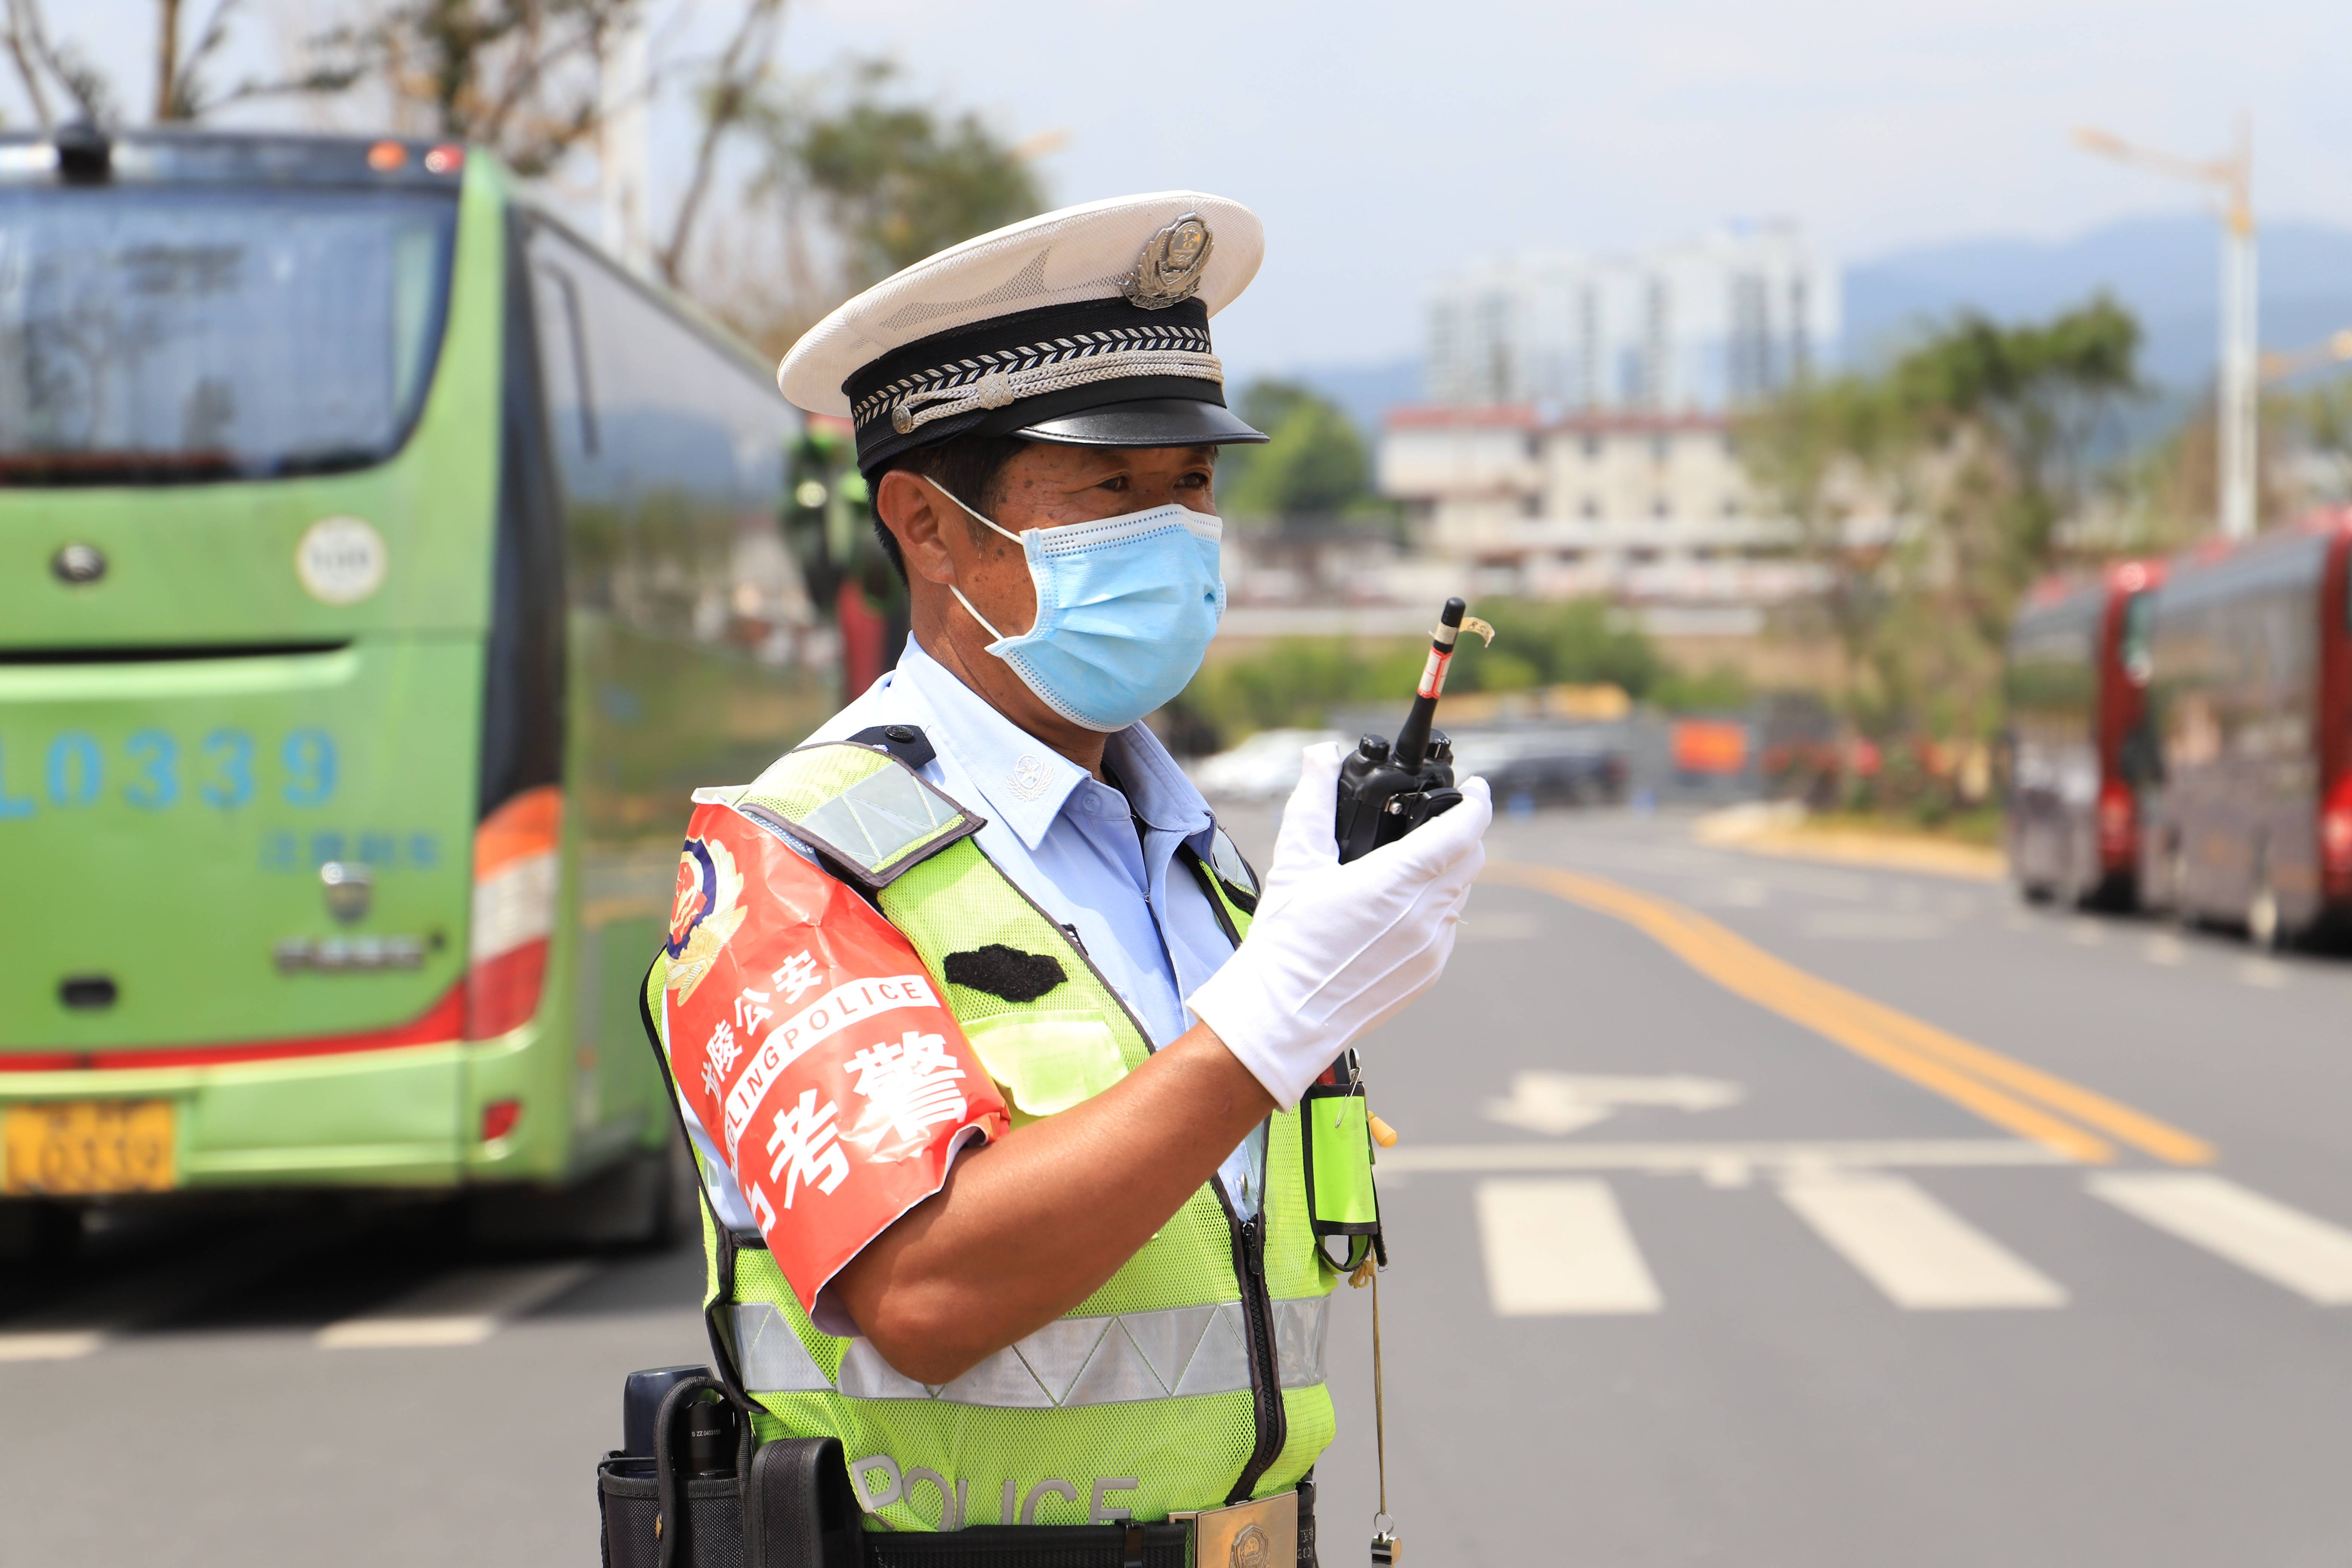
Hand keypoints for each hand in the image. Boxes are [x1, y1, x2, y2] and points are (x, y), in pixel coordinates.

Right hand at [1188, 742, 1490, 1107]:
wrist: (1283, 1017)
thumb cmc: (1285, 942)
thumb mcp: (1295, 863)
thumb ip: (1313, 802)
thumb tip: (1319, 754)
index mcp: (1394, 882)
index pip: (1463, 829)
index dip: (1476, 801)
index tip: (1476, 787)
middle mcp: (1424, 915)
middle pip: (1472, 858)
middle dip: (1463, 832)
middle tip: (1440, 819)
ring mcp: (1432, 947)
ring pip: (1461, 891)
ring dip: (1449, 870)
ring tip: (1414, 861)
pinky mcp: (1429, 971)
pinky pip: (1448, 925)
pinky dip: (1436, 906)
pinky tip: (1399, 907)